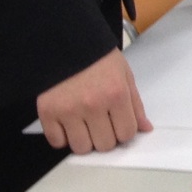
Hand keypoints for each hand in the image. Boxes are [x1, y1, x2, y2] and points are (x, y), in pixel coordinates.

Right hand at [36, 48, 150, 153]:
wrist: (65, 43)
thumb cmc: (97, 58)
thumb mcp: (124, 75)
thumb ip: (135, 104)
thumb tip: (145, 128)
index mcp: (116, 94)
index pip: (126, 134)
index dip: (124, 130)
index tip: (119, 123)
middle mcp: (93, 105)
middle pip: (105, 145)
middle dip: (106, 136)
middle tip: (102, 122)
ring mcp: (68, 111)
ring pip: (81, 148)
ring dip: (85, 140)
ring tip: (85, 124)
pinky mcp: (47, 113)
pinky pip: (57, 142)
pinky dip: (63, 138)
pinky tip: (68, 124)